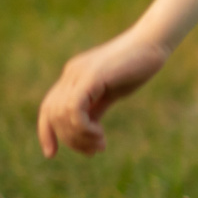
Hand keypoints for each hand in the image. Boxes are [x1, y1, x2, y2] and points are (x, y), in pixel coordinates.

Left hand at [38, 32, 170, 156]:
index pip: (48, 107)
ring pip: (62, 114)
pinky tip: (99, 134)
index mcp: (73, 77)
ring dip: (79, 137)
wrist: (151, 43)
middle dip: (70, 139)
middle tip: (94, 150)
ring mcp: (79, 74)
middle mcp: (71, 74)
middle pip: (53, 114)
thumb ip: (96, 107)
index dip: (46, 132)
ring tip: (99, 144)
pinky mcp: (91, 76)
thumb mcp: (111, 92)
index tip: (51, 153)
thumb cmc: (137, 66)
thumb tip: (86, 129)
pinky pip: (74, 108)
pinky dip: (83, 127)